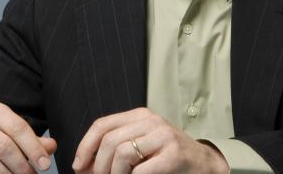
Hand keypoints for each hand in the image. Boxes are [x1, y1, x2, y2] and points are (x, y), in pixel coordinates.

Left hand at [72, 107, 228, 173]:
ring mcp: (163, 135)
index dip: (85, 147)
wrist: (204, 164)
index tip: (78, 166)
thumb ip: (114, 150)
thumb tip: (82, 166)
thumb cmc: (168, 157)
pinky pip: (139, 171)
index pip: (102, 125)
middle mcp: (151, 121)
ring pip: (121, 154)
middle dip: (98, 167)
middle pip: (109, 141)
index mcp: (140, 115)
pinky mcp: (173, 154)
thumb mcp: (140, 146)